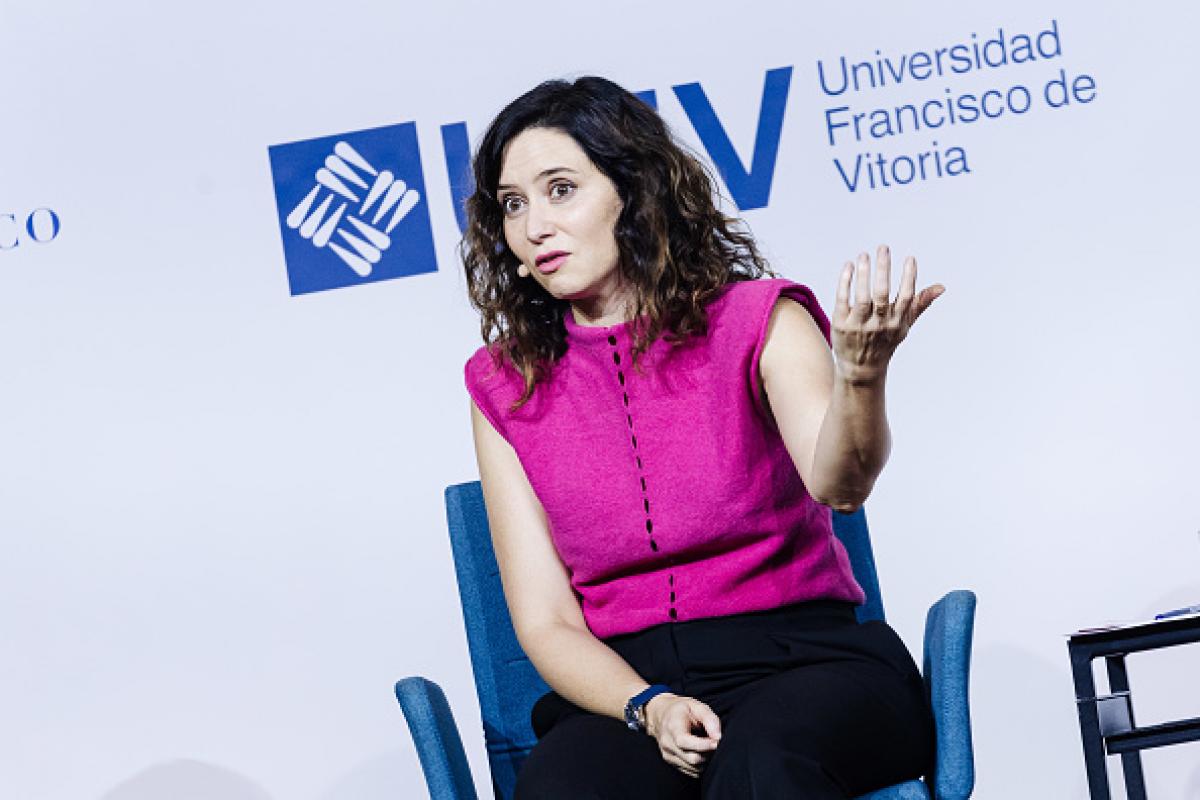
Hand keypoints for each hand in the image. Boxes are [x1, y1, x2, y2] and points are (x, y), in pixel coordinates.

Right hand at [643, 693, 721, 778]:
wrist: (660, 715)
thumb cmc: (680, 709)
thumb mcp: (696, 705)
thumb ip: (709, 719)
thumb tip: (718, 737)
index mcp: (672, 727)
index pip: (684, 741)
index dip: (703, 745)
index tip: (716, 742)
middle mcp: (667, 743)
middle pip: (692, 758)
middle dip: (708, 753)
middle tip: (715, 743)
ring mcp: (668, 755)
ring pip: (693, 768)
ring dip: (705, 760)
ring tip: (708, 746)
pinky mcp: (672, 762)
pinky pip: (691, 771)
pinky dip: (700, 764)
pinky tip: (701, 752)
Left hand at [832, 245, 943, 384]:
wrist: (860, 368)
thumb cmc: (885, 341)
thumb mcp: (904, 325)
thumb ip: (920, 304)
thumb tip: (941, 287)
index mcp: (897, 322)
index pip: (906, 297)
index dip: (909, 278)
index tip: (910, 258)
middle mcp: (879, 324)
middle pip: (882, 294)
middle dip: (884, 270)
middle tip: (883, 248)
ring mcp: (859, 325)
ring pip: (862, 297)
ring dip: (864, 274)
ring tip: (864, 255)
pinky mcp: (841, 324)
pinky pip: (843, 300)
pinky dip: (845, 282)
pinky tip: (849, 266)